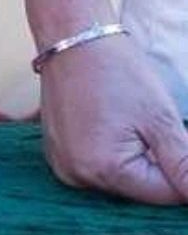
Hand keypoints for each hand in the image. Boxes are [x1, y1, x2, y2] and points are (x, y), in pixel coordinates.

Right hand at [39, 32, 187, 205]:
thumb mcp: (161, 118)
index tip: (177, 138)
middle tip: (157, 126)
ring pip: (121, 181)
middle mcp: (76, 175)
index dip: (184, 173)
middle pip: (140, 190)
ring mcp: (63, 166)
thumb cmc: (116, 71)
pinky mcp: (58, 155)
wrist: (73, 39)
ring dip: (138, 161)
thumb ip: (184, 165)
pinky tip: (116, 125)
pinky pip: (98, 167)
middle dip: (160, 167)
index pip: (165, 195)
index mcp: (103, 169)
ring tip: (132, 122)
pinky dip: (116, 154)